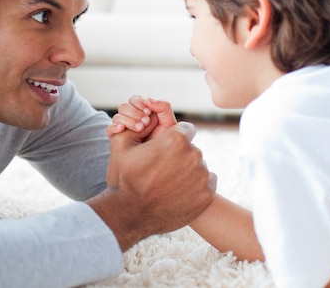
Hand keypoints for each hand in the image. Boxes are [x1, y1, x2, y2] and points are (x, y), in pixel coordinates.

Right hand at [88, 120, 216, 250]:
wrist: (131, 214)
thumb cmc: (125, 178)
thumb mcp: (122, 146)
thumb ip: (135, 124)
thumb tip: (146, 114)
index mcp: (175, 139)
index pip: (185, 129)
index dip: (175, 138)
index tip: (166, 149)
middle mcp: (193, 154)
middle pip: (192, 148)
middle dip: (180, 155)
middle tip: (163, 170)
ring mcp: (202, 175)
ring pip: (199, 166)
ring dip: (188, 171)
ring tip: (168, 183)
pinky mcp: (208, 194)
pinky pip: (207, 182)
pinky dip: (196, 186)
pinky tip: (178, 192)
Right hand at [106, 96, 176, 140]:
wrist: (157, 161)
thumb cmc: (165, 142)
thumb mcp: (168, 124)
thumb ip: (164, 108)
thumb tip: (150, 99)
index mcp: (141, 112)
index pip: (134, 100)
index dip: (140, 103)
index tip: (148, 112)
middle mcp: (130, 118)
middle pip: (124, 107)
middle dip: (134, 113)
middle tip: (145, 123)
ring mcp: (122, 128)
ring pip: (117, 116)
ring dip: (128, 120)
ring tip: (139, 129)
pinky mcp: (116, 138)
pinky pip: (110, 129)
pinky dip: (114, 127)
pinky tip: (122, 129)